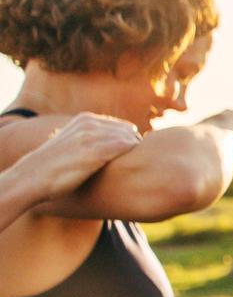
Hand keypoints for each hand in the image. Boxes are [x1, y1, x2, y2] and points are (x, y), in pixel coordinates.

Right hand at [8, 113, 141, 201]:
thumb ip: (91, 138)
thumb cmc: (54, 166)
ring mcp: (92, 136)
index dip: (128, 142)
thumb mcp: (71, 142)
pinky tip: (131, 169)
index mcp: (85, 119)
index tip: (130, 158)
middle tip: (134, 165)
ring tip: (134, 168)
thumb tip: (113, 144)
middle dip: (134, 147)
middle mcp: (90, 123)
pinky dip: (134, 156)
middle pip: (130, 132)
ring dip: (136, 154)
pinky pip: (128, 147)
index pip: (122, 126)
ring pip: (131, 139)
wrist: (32, 177)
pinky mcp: (95, 151)